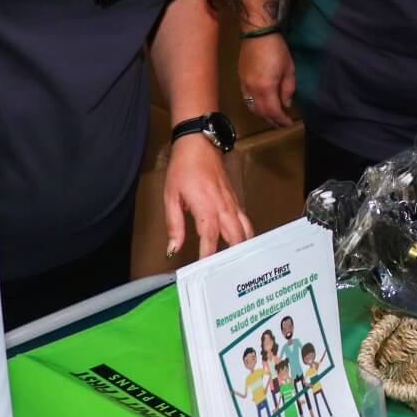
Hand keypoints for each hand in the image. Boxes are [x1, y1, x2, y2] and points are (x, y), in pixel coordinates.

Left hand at [164, 136, 253, 260]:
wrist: (199, 144)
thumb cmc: (183, 168)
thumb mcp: (171, 196)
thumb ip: (174, 224)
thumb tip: (173, 248)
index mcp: (206, 207)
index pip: (210, 238)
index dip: (208, 255)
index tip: (205, 270)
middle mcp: (223, 207)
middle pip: (236, 237)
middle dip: (233, 256)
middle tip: (226, 272)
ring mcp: (232, 203)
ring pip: (245, 230)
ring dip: (243, 246)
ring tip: (238, 263)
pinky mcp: (234, 200)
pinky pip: (244, 220)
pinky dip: (245, 235)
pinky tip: (240, 244)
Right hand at [238, 32, 297, 127]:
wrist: (257, 33)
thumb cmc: (277, 49)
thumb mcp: (289, 69)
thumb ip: (288, 89)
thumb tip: (286, 104)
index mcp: (266, 87)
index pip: (273, 111)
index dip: (281, 120)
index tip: (289, 124)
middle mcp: (252, 90)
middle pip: (261, 112)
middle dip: (272, 121)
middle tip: (282, 124)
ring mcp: (244, 85)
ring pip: (252, 108)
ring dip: (263, 115)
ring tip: (273, 118)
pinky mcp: (240, 80)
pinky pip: (247, 100)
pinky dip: (255, 107)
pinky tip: (261, 106)